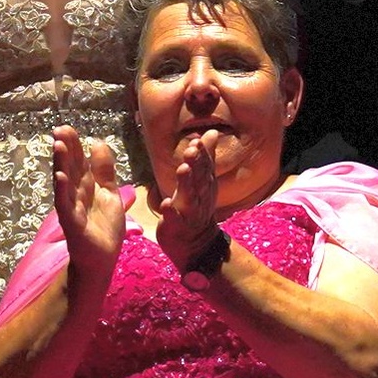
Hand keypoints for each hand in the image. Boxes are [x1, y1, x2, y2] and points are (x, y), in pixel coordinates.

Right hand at [50, 123, 126, 271]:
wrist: (102, 259)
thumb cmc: (103, 228)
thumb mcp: (109, 193)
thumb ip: (104, 170)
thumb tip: (97, 142)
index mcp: (86, 187)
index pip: (79, 161)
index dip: (74, 145)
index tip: (67, 127)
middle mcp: (75, 194)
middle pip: (70, 167)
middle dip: (66, 149)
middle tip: (60, 129)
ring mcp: (71, 208)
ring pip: (65, 183)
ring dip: (61, 164)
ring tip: (59, 146)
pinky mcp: (71, 223)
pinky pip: (65, 205)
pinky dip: (62, 191)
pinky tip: (60, 177)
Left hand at [152, 128, 222, 265]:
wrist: (198, 244)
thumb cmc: (197, 207)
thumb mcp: (205, 181)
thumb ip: (207, 157)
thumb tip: (211, 132)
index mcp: (205, 184)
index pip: (205, 166)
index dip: (202, 154)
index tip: (198, 140)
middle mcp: (199, 197)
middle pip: (198, 178)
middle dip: (196, 164)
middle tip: (192, 149)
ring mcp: (189, 213)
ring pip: (188, 196)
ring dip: (186, 183)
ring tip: (182, 169)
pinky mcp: (176, 227)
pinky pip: (174, 219)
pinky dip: (170, 212)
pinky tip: (165, 204)